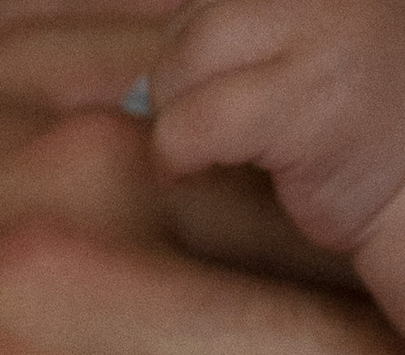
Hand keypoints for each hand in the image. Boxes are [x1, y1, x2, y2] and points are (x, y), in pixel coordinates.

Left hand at [150, 0, 404, 314]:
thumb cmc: (357, 124)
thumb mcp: (312, 41)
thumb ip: (254, 28)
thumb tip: (157, 47)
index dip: (194, 39)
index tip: (210, 84)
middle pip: (194, 20)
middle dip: (177, 80)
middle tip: (203, 127)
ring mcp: (320, 37)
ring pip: (185, 61)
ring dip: (175, 116)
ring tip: (207, 150)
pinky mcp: (302, 102)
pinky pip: (192, 124)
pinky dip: (176, 156)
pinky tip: (199, 173)